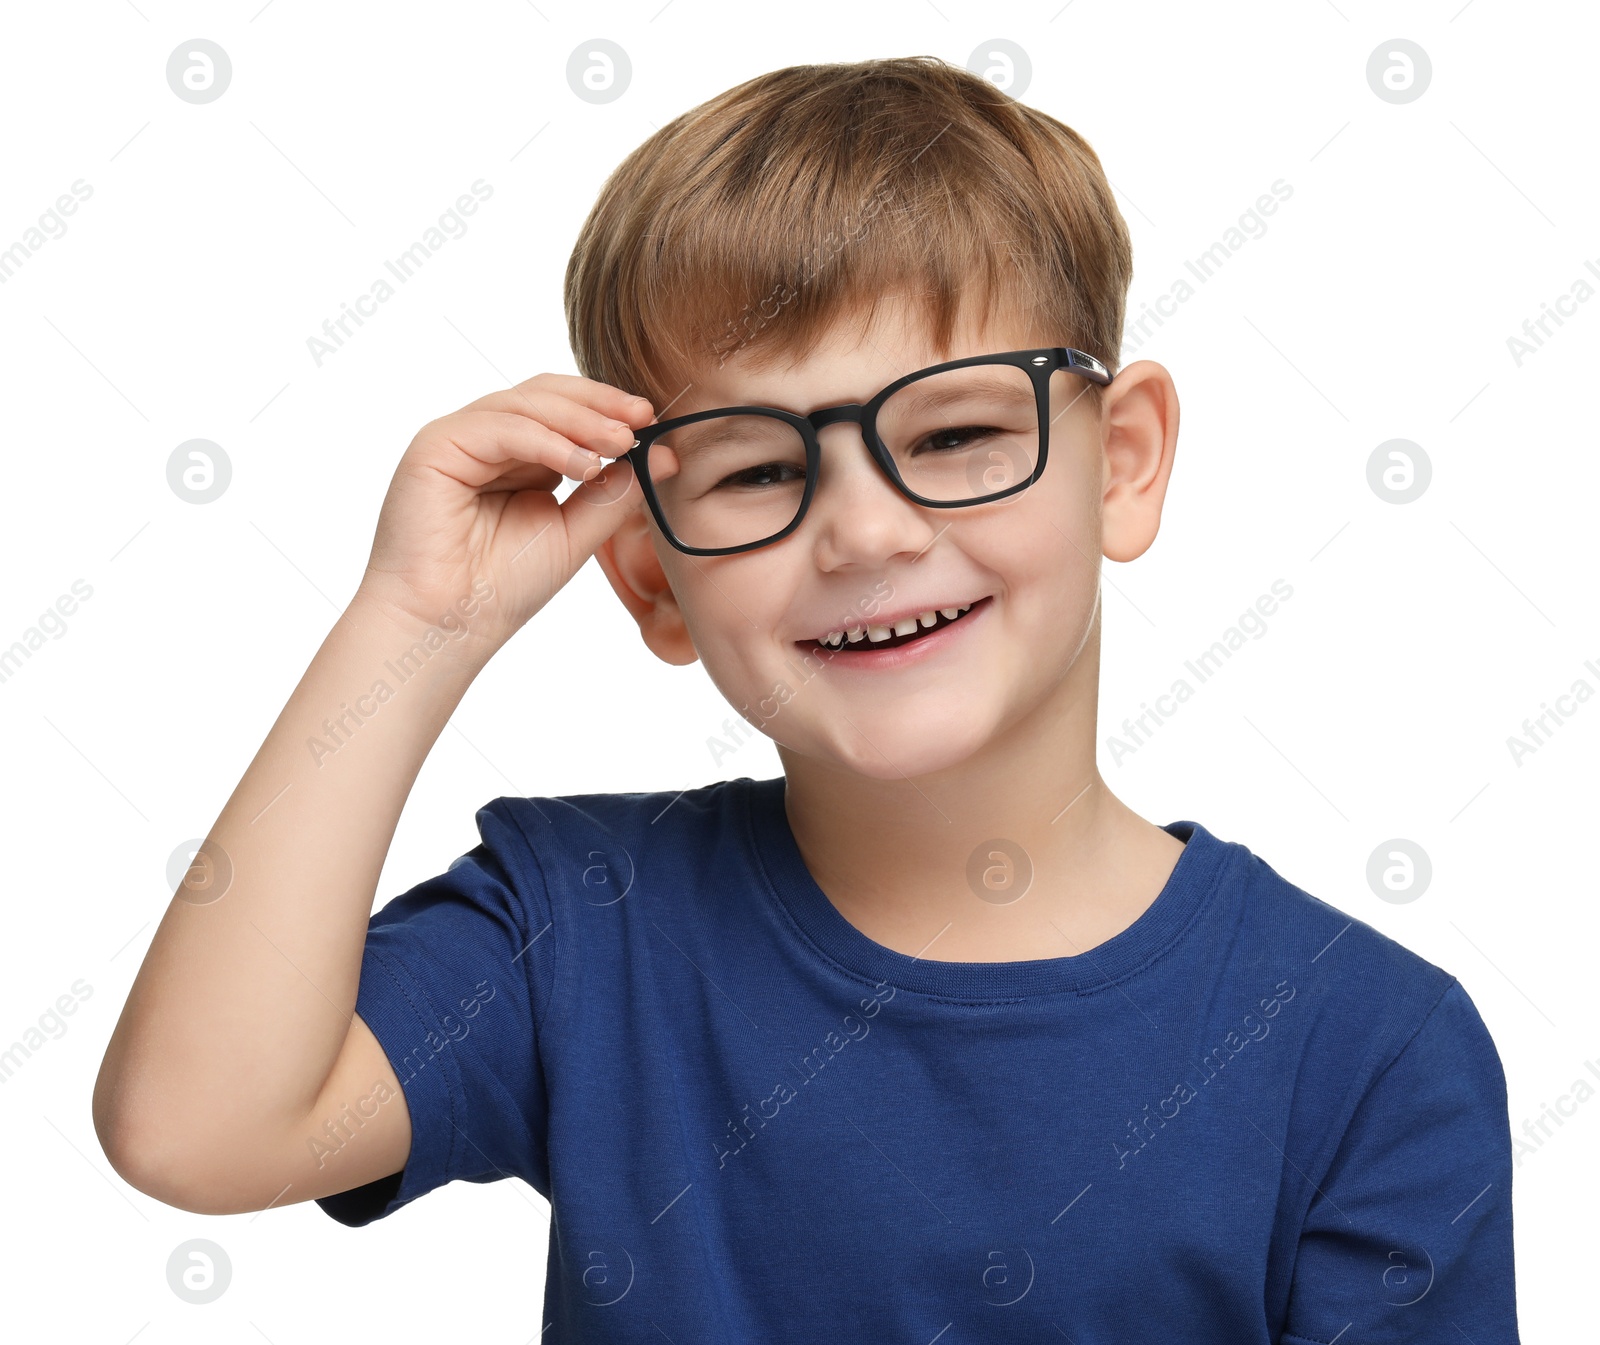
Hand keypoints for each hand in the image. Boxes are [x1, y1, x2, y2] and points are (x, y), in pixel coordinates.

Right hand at [355, 373, 656, 653]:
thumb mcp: (575, 534)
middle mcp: (487, 439)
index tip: (652, 421)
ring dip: (580, 420)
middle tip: (642, 418)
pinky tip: (584, 465)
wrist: (449, 625)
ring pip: (525, 403)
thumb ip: (615, 494)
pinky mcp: (437, 445)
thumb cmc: (501, 588)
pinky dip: (547, 441)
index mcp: (518, 456)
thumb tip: (664, 455)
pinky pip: (501, 428)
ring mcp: (459, 438)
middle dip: (599, 404)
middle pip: (546, 395)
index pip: (565, 411)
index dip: (608, 409)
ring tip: (621, 442)